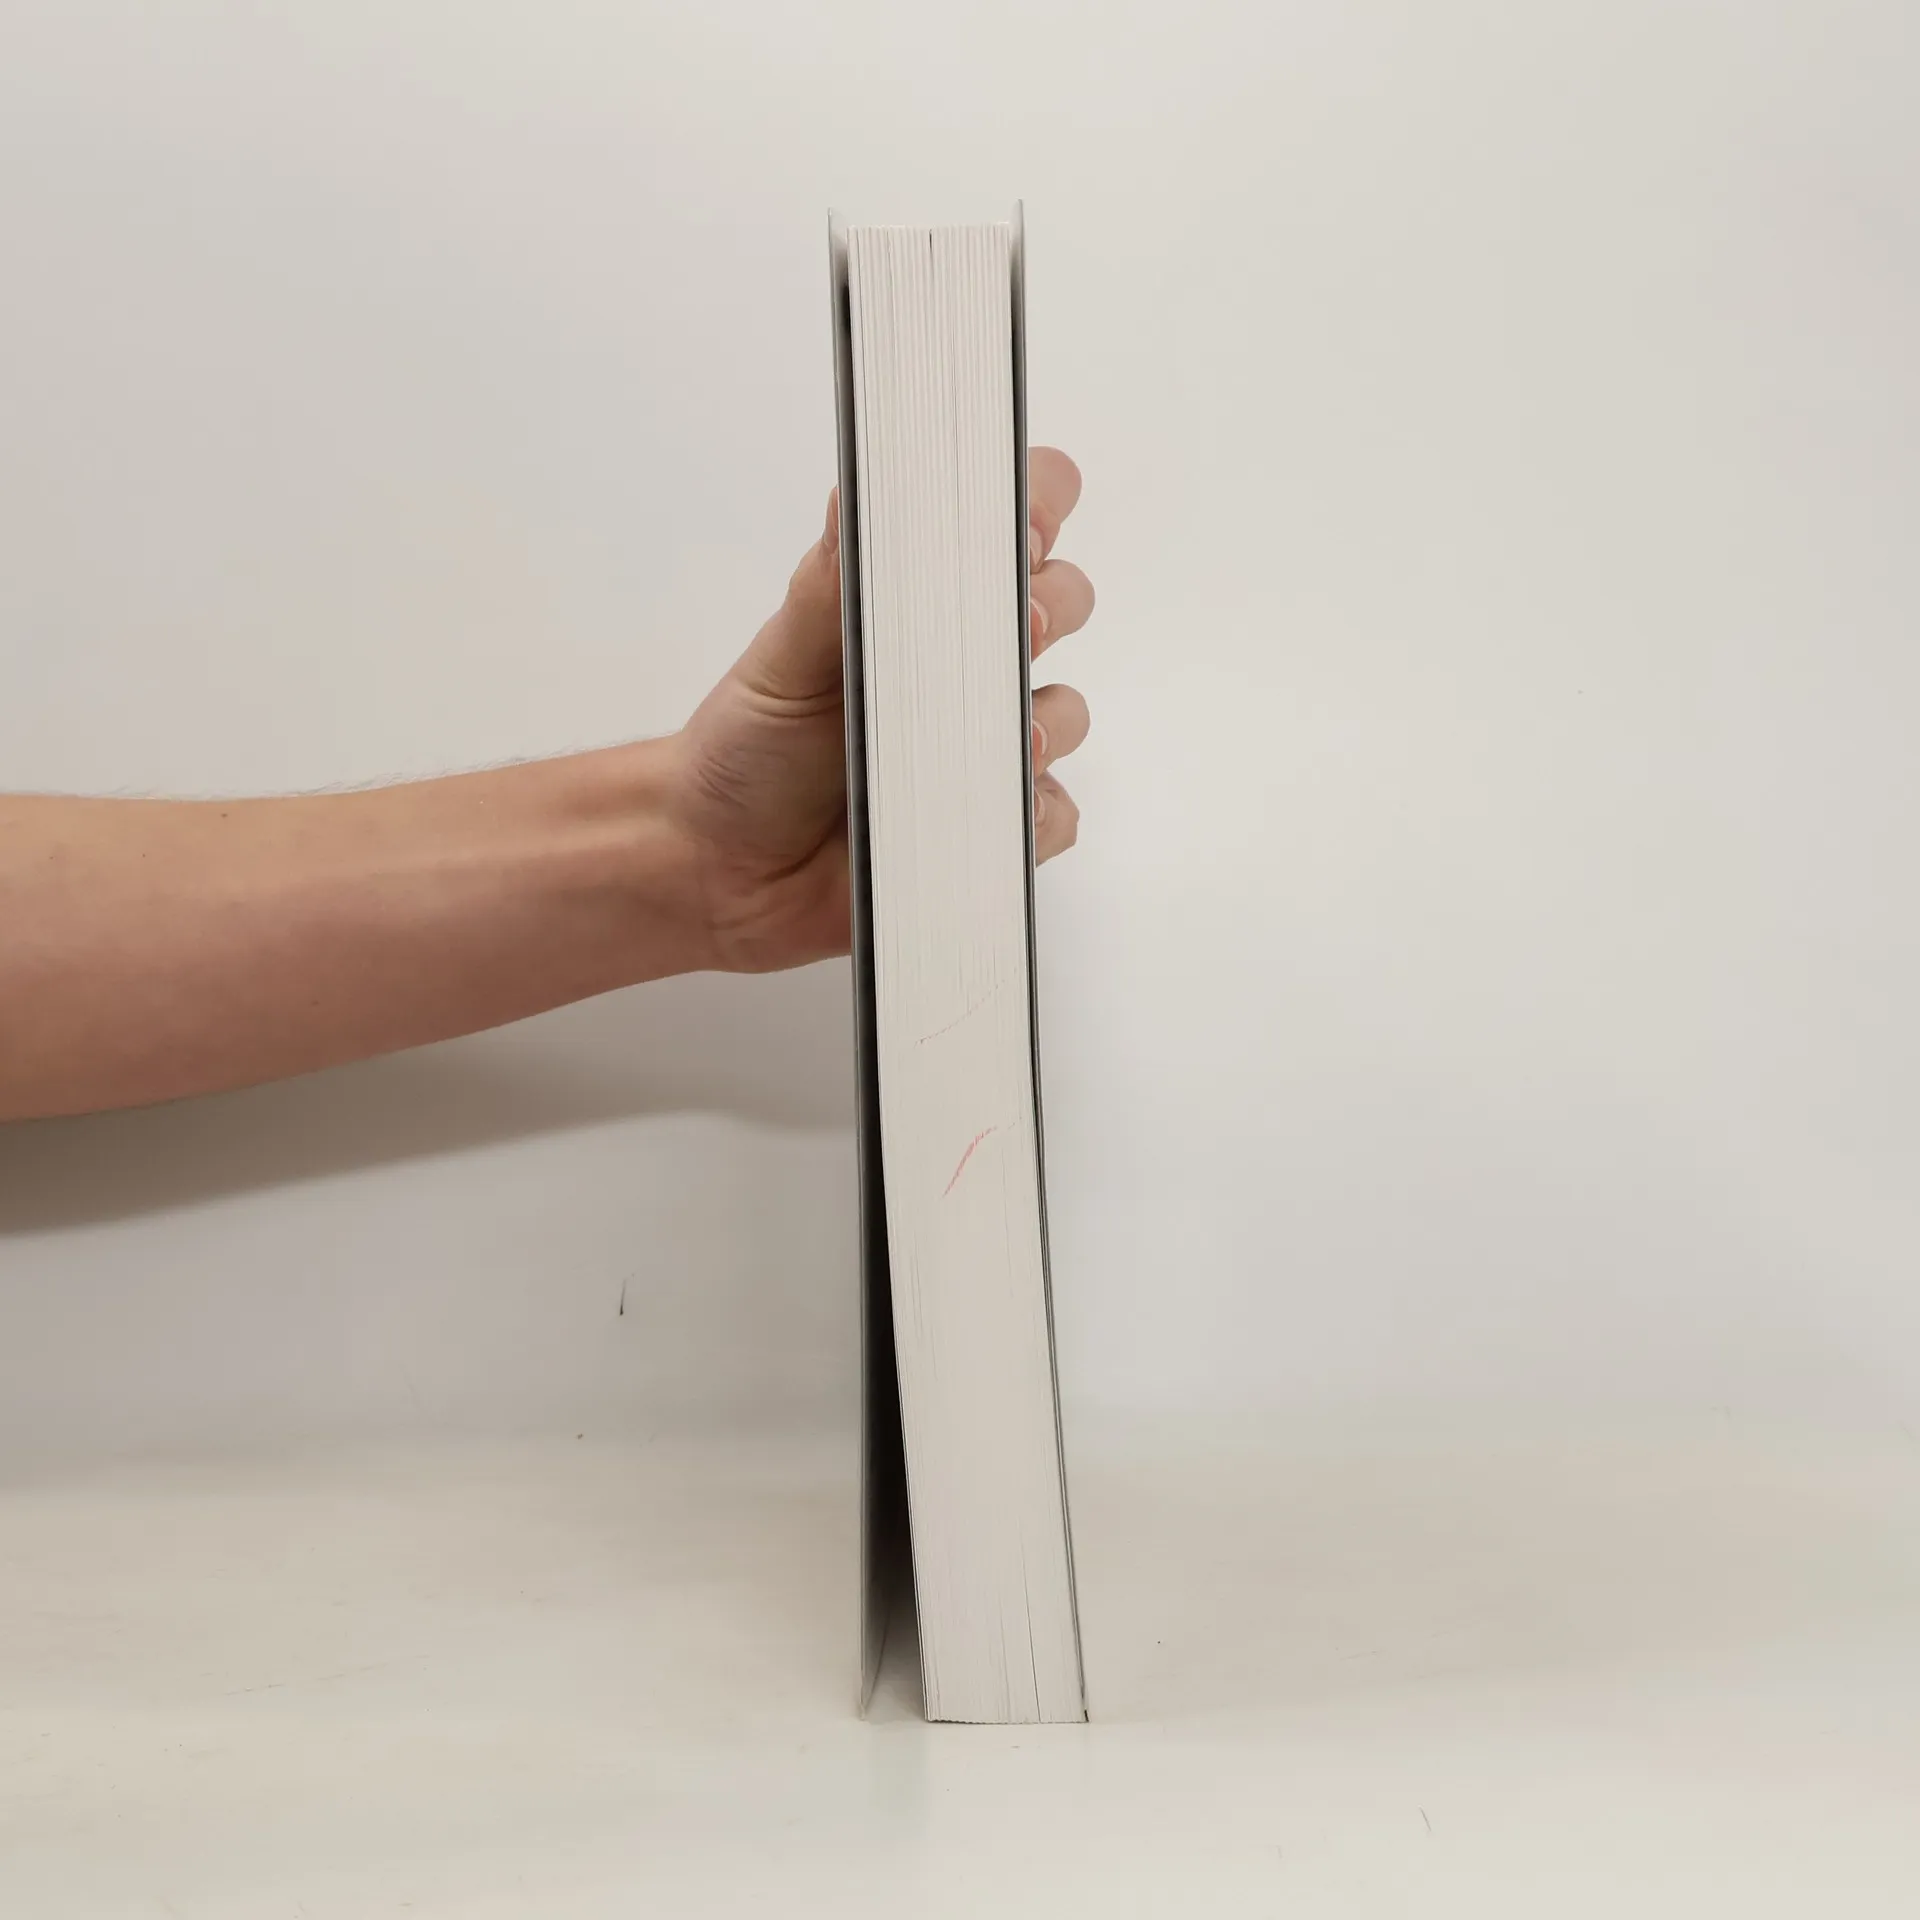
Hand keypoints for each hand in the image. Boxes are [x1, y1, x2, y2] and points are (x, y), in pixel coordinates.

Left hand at [671, 447, 1095, 972]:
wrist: (722, 872)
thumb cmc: (747, 753)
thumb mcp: (781, 655)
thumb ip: (832, 578)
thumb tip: (859, 489)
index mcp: (918, 600)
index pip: (1009, 519)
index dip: (1032, 506)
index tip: (1018, 527)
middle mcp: (963, 665)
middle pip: (1065, 599)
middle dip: (1048, 605)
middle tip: (1011, 625)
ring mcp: (985, 746)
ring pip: (1066, 713)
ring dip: (1036, 722)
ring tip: (977, 739)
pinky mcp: (994, 827)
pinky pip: (1052, 814)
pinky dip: (1025, 814)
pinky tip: (969, 815)